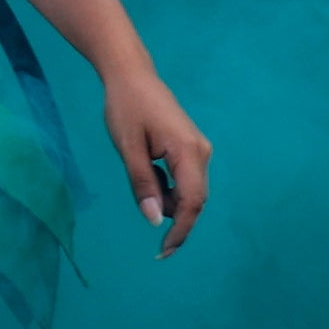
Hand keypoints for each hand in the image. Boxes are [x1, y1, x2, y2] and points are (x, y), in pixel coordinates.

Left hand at [102, 65, 212, 258]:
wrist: (132, 75)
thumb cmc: (126, 107)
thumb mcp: (128, 148)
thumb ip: (143, 184)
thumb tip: (156, 221)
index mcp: (189, 152)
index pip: (192, 203)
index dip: (180, 232)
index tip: (162, 252)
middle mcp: (202, 152)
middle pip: (194, 200)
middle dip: (172, 215)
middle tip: (143, 210)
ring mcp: (199, 149)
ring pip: (189, 190)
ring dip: (167, 197)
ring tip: (139, 169)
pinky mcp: (192, 148)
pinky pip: (185, 179)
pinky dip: (167, 184)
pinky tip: (147, 164)